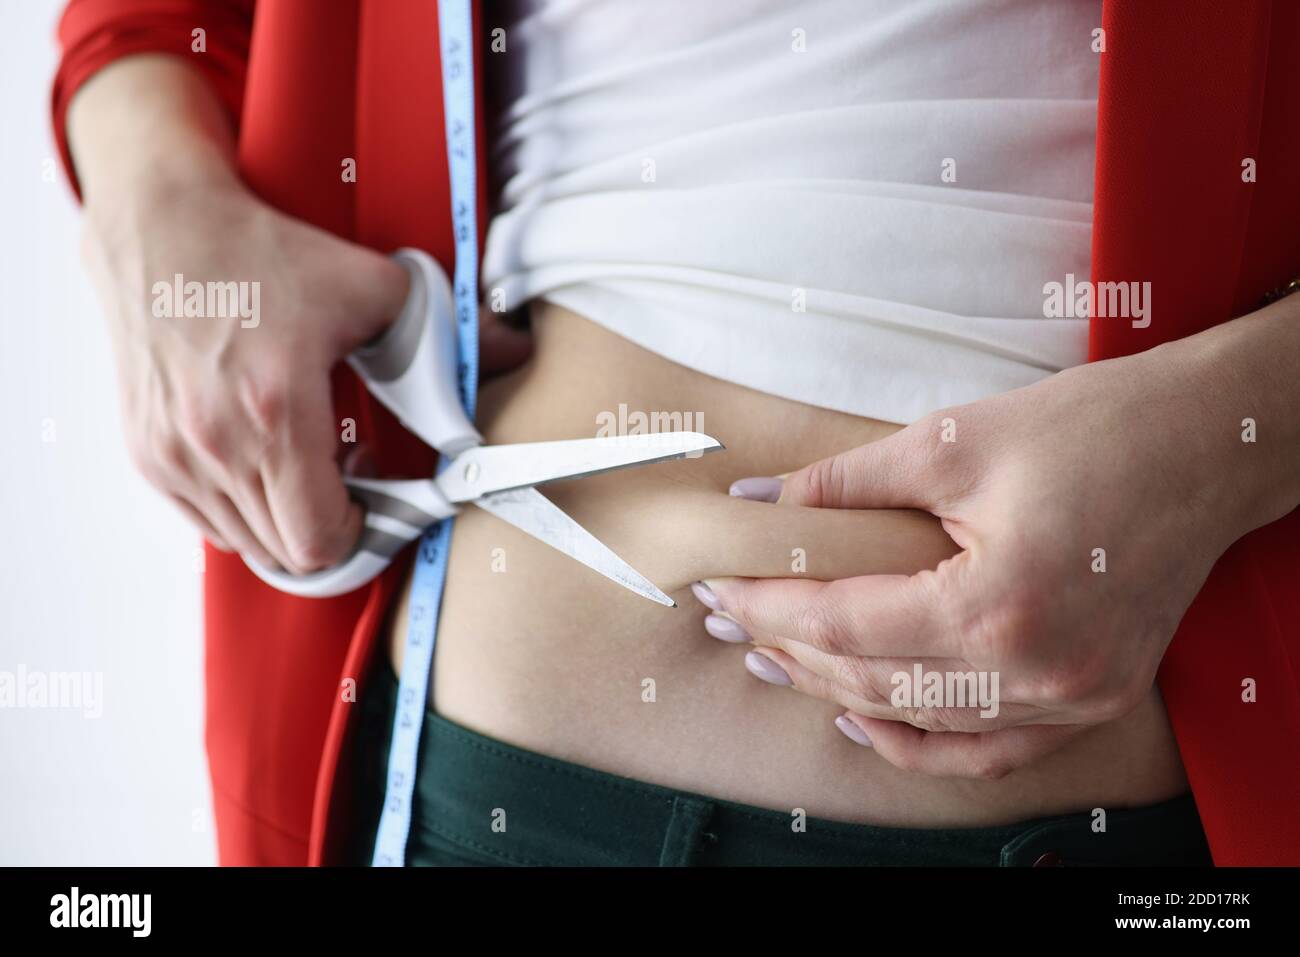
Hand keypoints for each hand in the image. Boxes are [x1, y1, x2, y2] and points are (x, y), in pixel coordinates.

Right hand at [71, 57, 530, 576]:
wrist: (162, 227)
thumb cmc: (267, 255)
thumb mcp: (373, 286)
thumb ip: (452, 333)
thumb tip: (518, 349)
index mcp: (275, 412)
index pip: (320, 543)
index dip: (363, 536)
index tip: (379, 497)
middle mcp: (213, 445)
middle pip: (288, 557)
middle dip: (334, 533)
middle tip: (354, 486)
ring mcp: (170, 455)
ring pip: (247, 545)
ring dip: (287, 522)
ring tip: (310, 465)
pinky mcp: (146, 452)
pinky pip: (208, 523)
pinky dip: (244, 510)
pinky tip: (266, 457)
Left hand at [700, 338, 1278, 778]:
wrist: (1206, 446)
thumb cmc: (1088, 429)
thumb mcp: (952, 442)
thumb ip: (843, 483)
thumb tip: (757, 501)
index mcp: (997, 604)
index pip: (846, 625)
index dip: (770, 607)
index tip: (718, 588)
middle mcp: (1034, 671)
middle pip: (873, 681)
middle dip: (788, 649)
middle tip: (728, 620)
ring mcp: (1070, 697)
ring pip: (921, 720)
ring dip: (838, 691)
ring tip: (774, 657)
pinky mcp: (1091, 699)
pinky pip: (986, 749)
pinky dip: (918, 741)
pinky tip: (860, 716)